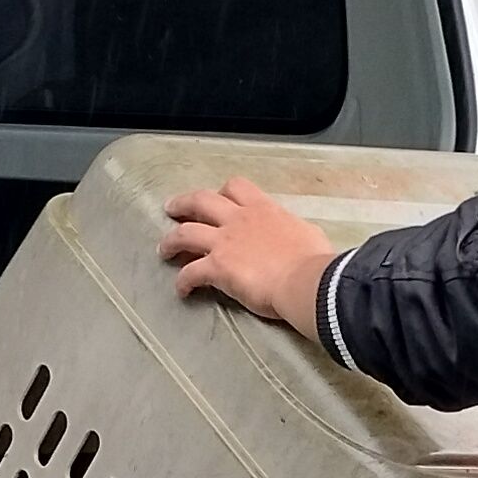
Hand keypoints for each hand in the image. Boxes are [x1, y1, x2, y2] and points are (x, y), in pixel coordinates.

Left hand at [158, 177, 339, 342]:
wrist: (305, 280)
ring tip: (163, 249)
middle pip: (201, 201)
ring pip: (185, 233)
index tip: (216, 198)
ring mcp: (224, 242)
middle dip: (183, 203)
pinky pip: (190, 273)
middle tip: (172, 209)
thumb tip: (297, 236)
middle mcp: (238, 220)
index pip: (236, 187)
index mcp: (263, 209)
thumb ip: (293, 230)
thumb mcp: (307, 233)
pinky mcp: (217, 268)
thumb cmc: (314, 260)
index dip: (221, 191)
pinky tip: (182, 290)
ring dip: (171, 240)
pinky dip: (182, 281)